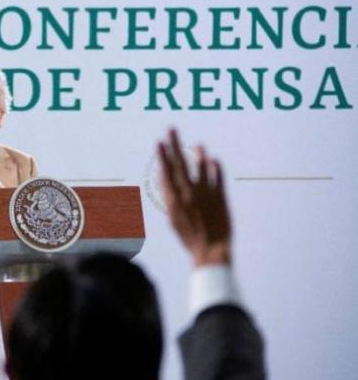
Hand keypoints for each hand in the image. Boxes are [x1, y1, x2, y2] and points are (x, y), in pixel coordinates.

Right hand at [157, 129, 231, 266]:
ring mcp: (205, 194)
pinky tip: (213, 158)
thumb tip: (165, 178)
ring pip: (200, 167)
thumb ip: (169, 197)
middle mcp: (189, 193)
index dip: (162, 155)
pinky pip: (217, 177)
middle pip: (180, 164)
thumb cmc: (189, 236)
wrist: (210, 250)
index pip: (166, 171)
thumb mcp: (173, 217)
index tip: (159, 141)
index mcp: (174, 199)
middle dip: (175, 145)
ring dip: (198, 153)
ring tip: (197, 144)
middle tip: (171, 129)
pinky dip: (215, 167)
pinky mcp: (221, 198)